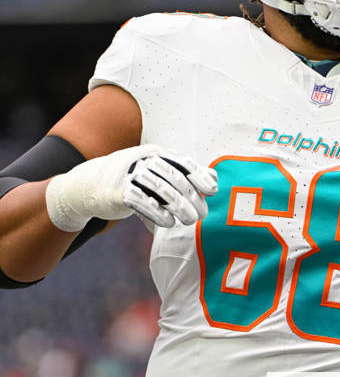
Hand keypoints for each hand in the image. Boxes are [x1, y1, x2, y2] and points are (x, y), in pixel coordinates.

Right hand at [45, 144, 217, 231]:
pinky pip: (143, 203)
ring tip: (189, 221)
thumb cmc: (131, 181)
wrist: (87, 185)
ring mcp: (128, 174)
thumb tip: (214, 179)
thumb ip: (184, 175)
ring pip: (162, 191)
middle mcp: (142, 160)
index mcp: (155, 153)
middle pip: (176, 179)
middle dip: (193, 198)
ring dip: (180, 208)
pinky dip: (159, 214)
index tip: (212, 191)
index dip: (200, 177)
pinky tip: (168, 223)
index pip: (183, 163)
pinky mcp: (117, 192)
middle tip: (202, 215)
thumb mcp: (156, 173)